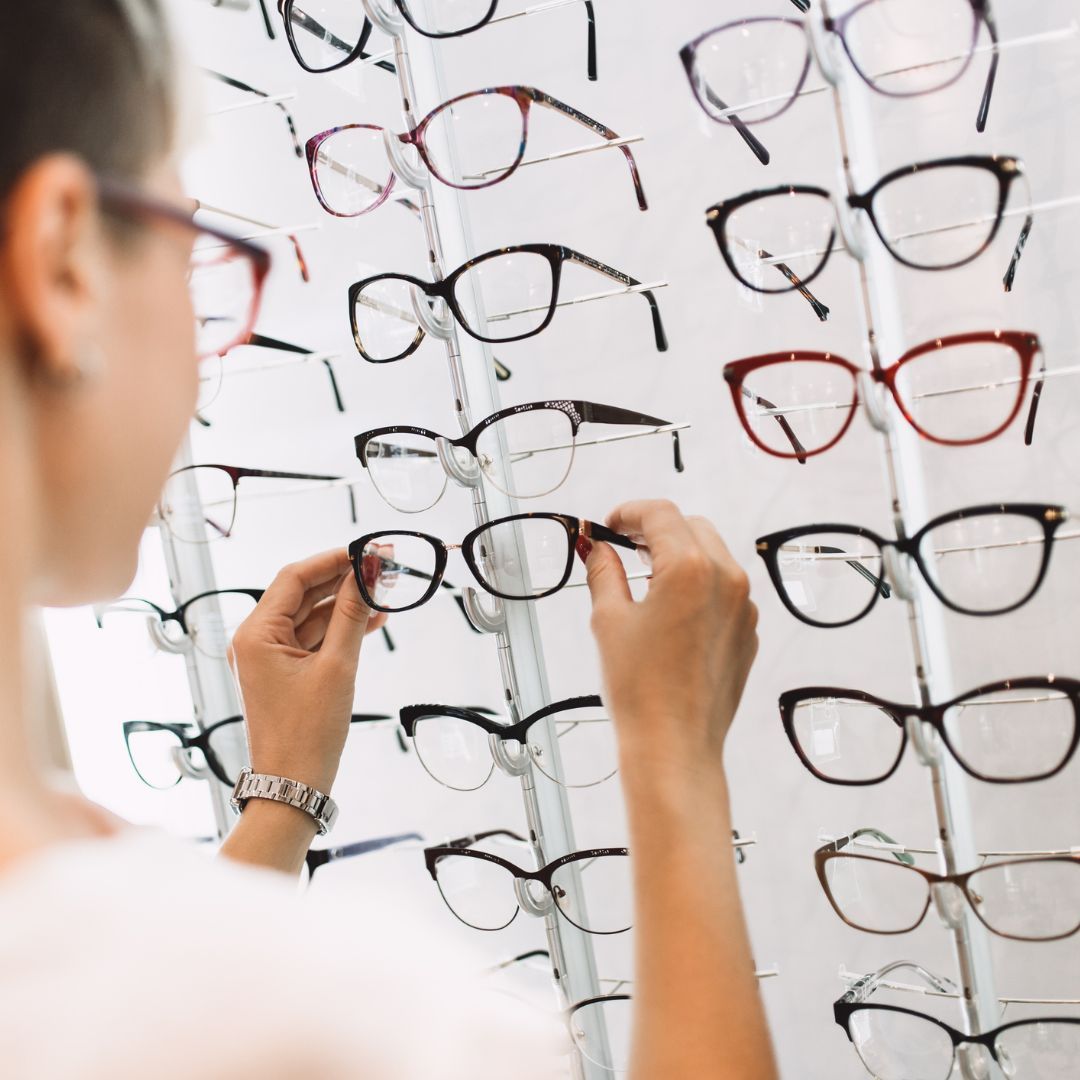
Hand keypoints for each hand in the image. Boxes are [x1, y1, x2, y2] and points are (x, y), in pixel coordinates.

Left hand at [227, 549, 387, 794]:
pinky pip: (313, 639)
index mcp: (256, 635)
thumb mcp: (337, 668)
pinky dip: (340, 629)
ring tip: (385, 592)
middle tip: (383, 567)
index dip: (333, 560)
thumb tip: (367, 574)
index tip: (368, 550)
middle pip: (302, 593)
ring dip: (347, 604)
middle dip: (344, 580)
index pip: (294, 577)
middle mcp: (255, 641)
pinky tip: (373, 620)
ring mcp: (268, 657)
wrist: (293, 786)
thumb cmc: (306, 735)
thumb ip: (352, 615)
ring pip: (311, 615)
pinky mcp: (283, 672)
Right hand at [584, 500, 757, 786]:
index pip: (660, 513)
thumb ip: (603, 571)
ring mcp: (743, 606)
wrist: (674, 744)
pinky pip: (725, 589)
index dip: (629, 512)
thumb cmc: (641, 689)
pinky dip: (699, 584)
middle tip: (624, 546)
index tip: (611, 524)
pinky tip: (670, 609)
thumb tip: (598, 548)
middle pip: (691, 526)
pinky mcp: (747, 631)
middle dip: (656, 530)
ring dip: (680, 554)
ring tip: (645, 577)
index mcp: (690, 568)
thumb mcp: (608, 620)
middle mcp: (726, 579)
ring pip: (713, 555)